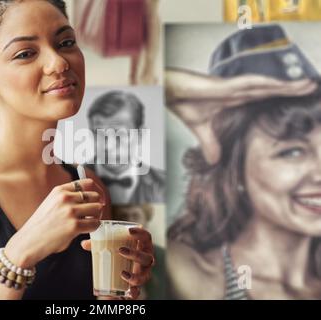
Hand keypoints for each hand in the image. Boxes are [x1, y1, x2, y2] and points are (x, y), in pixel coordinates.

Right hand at [5, 178, 105, 267]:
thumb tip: (89, 197)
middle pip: (95, 196)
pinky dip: (93, 228)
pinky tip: (85, 231)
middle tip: (93, 215)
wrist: (28, 241)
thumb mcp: (51, 203)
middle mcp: (65, 198)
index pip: (88, 183)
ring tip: (88, 223)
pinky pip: (95, 224)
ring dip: (96, 217)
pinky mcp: (74, 226)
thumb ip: (67, 198)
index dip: (97, 191)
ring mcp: (70, 211)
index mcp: (60, 190)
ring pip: (97, 209)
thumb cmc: (40, 225)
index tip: (98, 199)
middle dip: (97, 206)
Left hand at [81, 227, 154, 299]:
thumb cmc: (117, 258)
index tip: (128, 231)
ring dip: (135, 274)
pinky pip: (139, 291)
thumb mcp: (109, 250)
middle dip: (135, 254)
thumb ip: (98, 245)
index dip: (140, 233)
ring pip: (145, 275)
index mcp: (141, 247)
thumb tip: (84, 244)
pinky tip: (129, 290)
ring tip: (122, 273)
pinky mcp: (137, 288)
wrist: (118, 279)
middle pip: (147, 256)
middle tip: (121, 250)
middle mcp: (145, 261)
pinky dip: (135, 291)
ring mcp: (143, 275)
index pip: (146, 237)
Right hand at [165, 68, 317, 163]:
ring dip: (289, 84)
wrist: (172, 93)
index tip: (299, 99)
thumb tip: (214, 161)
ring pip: (269, 84)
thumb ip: (210, 144)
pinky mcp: (229, 85)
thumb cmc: (185, 103)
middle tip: (313, 88)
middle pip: (272, 89)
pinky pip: (255, 83)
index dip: (281, 97)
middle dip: (292, 89)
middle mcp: (240, 91)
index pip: (264, 97)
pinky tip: (287, 82)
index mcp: (235, 99)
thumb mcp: (202, 130)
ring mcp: (236, 86)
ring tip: (309, 83)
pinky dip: (272, 82)